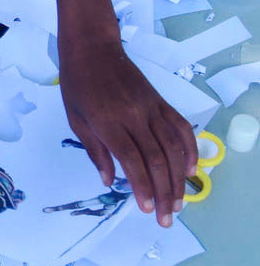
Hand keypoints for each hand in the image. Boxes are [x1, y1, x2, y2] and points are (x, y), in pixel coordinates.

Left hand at [58, 34, 196, 226]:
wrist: (92, 48)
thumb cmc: (77, 84)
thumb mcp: (75, 119)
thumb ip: (95, 151)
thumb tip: (109, 181)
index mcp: (107, 122)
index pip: (131, 160)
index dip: (142, 187)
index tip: (145, 209)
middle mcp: (133, 116)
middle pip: (156, 159)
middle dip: (162, 192)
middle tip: (165, 217)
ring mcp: (151, 108)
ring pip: (172, 147)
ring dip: (178, 178)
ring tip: (178, 202)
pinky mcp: (161, 101)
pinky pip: (180, 128)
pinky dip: (189, 149)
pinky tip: (190, 169)